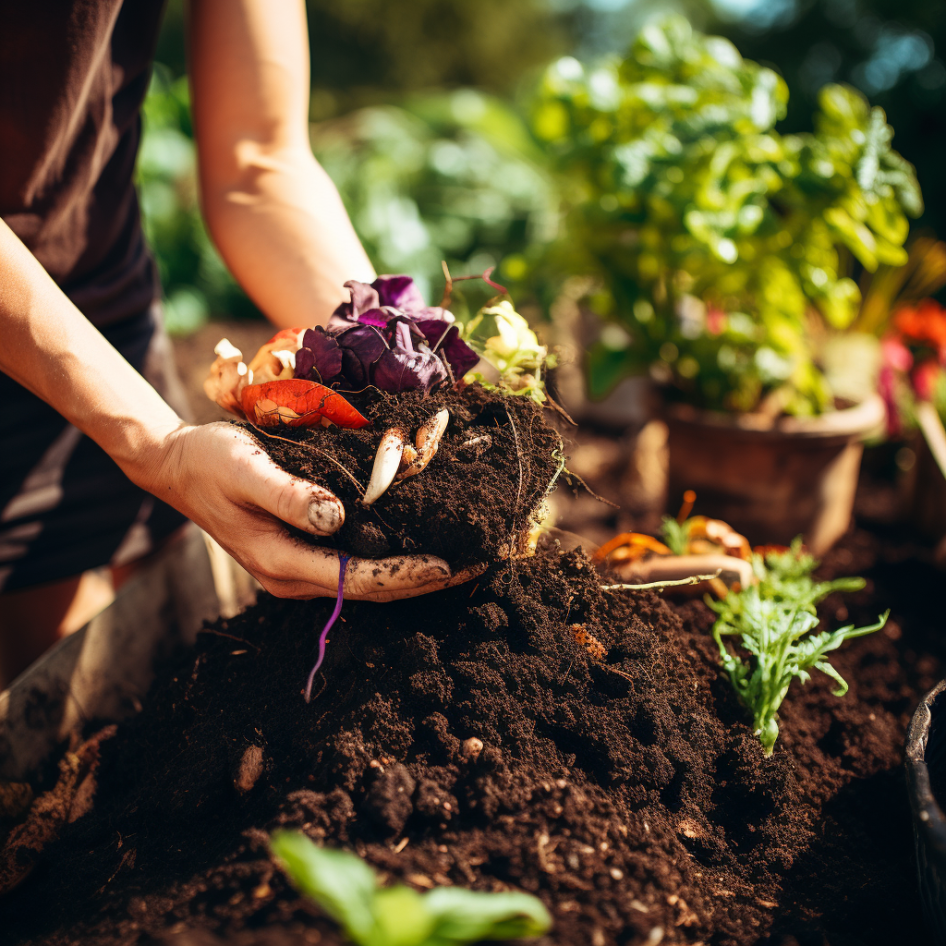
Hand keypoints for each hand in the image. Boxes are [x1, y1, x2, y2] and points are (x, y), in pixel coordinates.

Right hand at [150, 423, 480, 600]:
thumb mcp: (245, 469)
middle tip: (477, 566)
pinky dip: (391, 559)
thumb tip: (335, 518)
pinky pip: (355, 565)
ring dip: (412, 574)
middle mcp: (292, 575)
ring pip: (365, 581)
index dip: (403, 574)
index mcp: (280, 561)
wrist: (179, 466)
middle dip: (423, 581)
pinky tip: (420, 545)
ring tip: (461, 561)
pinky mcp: (302, 552)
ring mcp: (297, 568)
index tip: (447, 565)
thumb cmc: (211, 461)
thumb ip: (288, 495)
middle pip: (369, 589)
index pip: (355, 579)